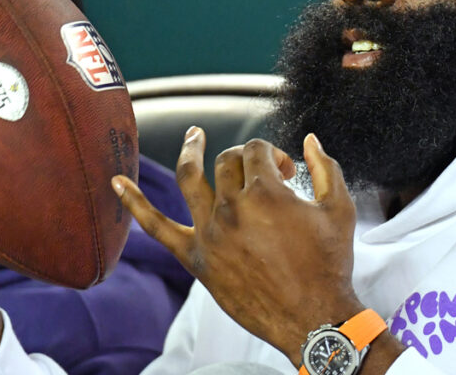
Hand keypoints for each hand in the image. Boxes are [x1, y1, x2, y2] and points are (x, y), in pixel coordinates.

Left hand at [114, 127, 362, 363]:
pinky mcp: (195, 258)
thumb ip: (326, 167)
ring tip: (193, 137)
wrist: (313, 318)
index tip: (287, 171)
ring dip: (190, 151)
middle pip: (227, 162)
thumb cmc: (329, 265)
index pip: (257, 150)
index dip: (274, 154)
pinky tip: (115, 182)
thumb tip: (309, 139)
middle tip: (265, 175)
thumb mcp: (339, 209)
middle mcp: (233, 207)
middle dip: (247, 160)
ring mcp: (209, 232)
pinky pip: (155, 227)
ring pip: (190, 178)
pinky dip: (134, 203)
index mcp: (266, 192)